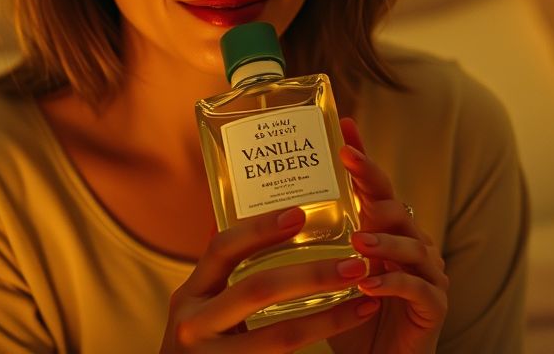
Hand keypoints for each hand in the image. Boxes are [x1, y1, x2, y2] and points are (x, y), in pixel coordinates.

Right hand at [161, 205, 381, 351]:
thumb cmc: (204, 346)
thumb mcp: (203, 311)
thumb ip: (228, 281)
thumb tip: (274, 229)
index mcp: (189, 297)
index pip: (222, 249)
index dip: (260, 229)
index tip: (299, 214)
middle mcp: (194, 325)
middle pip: (259, 289)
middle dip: (312, 274)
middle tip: (353, 264)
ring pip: (283, 336)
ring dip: (330, 318)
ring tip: (364, 300)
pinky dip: (323, 342)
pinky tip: (348, 328)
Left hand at [328, 117, 448, 353]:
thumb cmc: (351, 317)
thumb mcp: (329, 274)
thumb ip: (315, 243)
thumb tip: (266, 210)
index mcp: (386, 233)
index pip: (376, 187)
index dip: (362, 158)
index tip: (343, 127)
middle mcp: (411, 245)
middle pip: (396, 206)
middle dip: (373, 185)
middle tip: (348, 167)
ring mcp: (428, 274)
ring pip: (413, 246)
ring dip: (384, 241)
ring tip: (358, 240)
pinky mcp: (434, 306)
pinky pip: (418, 289)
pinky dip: (393, 283)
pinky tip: (368, 284)